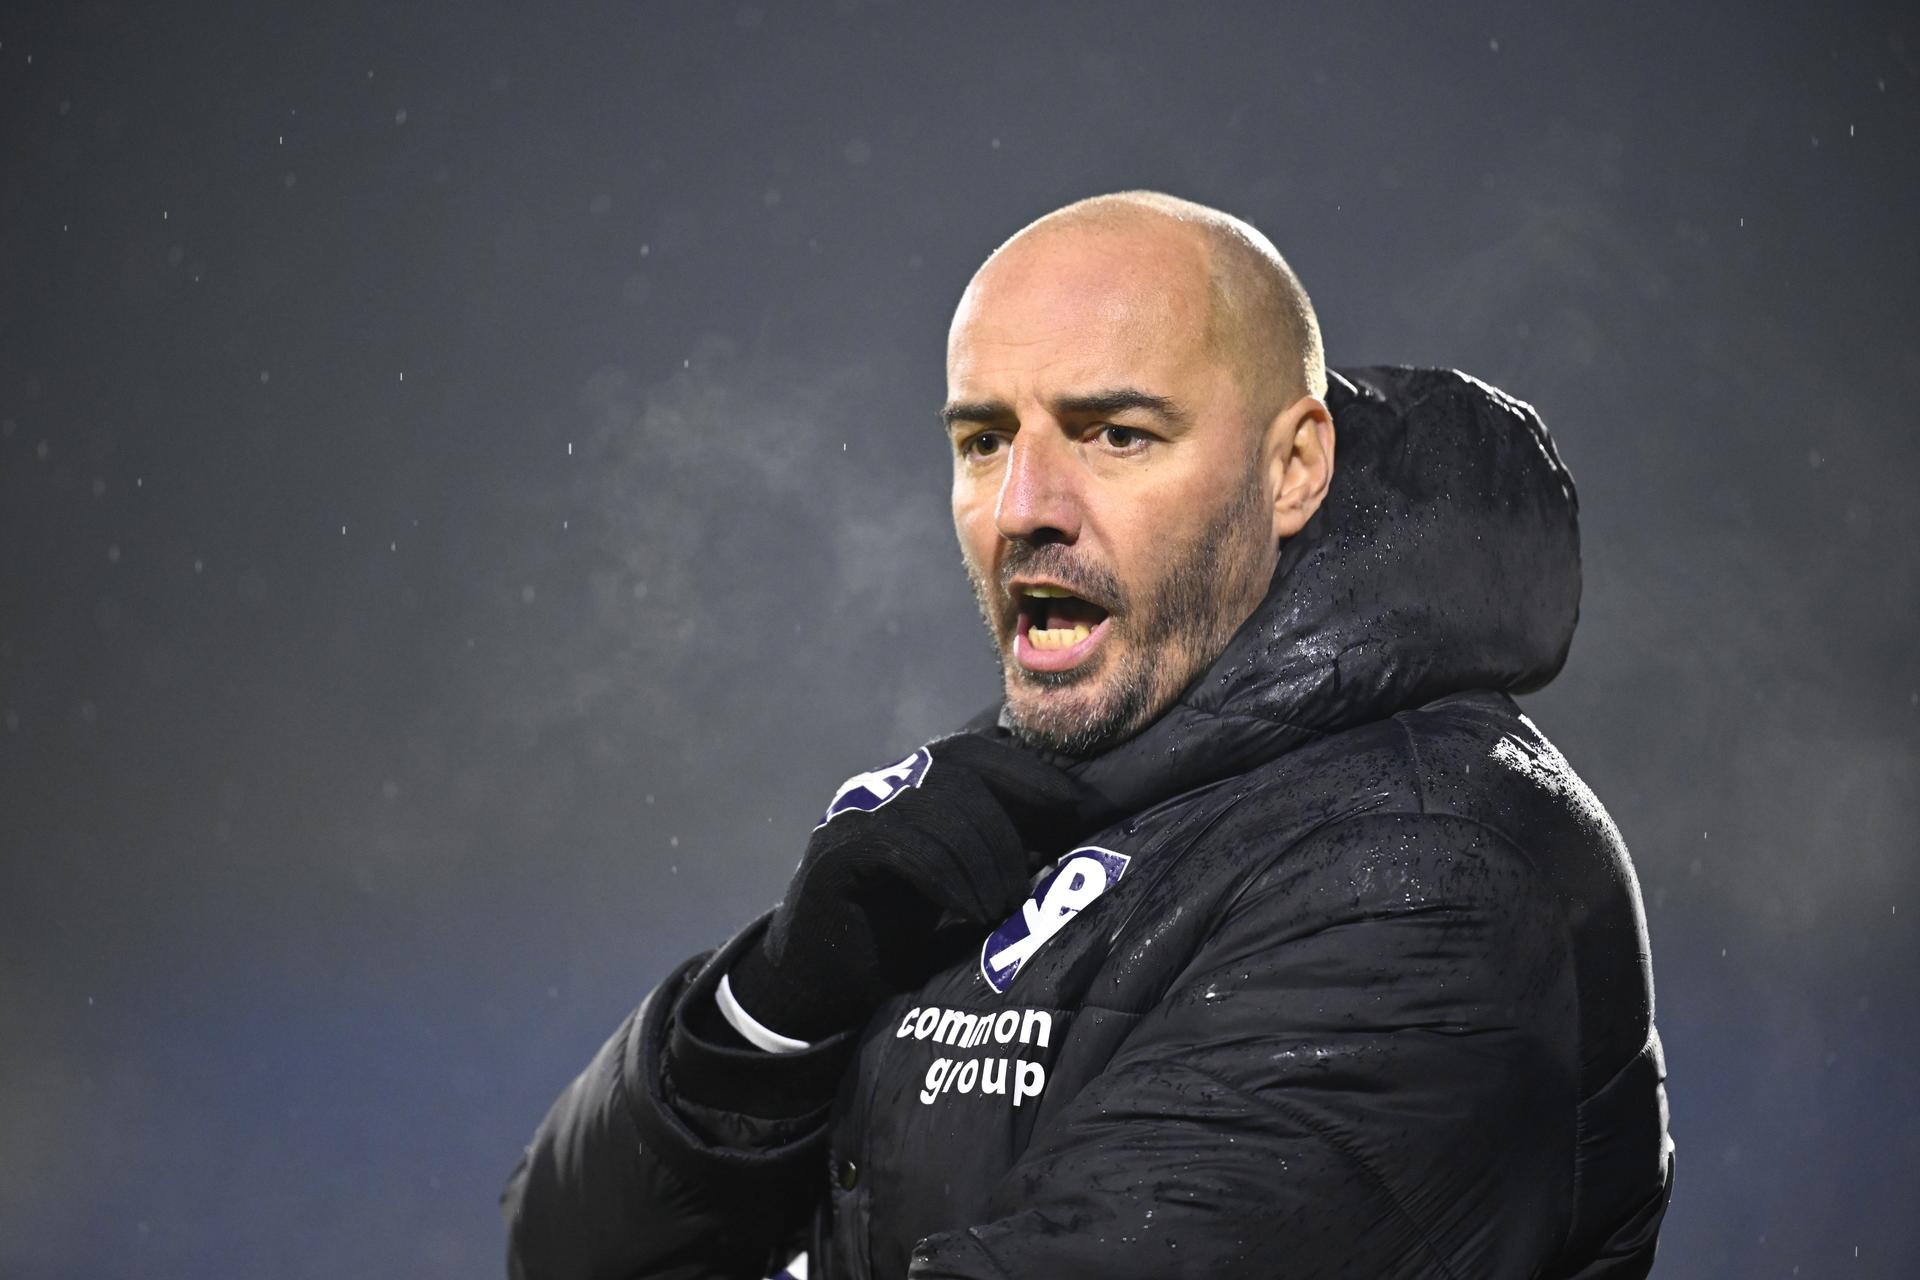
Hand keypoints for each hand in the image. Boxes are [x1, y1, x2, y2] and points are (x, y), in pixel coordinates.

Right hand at [729, 731, 1086, 1038]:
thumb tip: (1065, 831)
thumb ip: (994, 851)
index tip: (1075, 808)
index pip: (975, 752)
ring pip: (936, 806)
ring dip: (984, 858)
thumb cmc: (896, 935)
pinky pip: (902, 845)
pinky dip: (949, 877)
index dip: (1028, 773)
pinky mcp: (835, 854)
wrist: (820, 983)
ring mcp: (853, 816)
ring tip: (1003, 908)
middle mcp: (880, 789)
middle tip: (1030, 881)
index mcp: (912, 787)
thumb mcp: (959, 883)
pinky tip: (971, 912)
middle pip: (959, 770)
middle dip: (1010, 823)